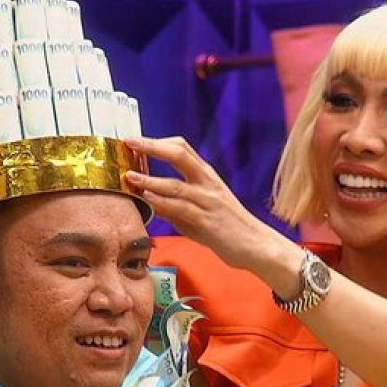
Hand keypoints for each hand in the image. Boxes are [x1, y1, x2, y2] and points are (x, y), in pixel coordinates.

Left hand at [124, 136, 284, 270]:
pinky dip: (163, 202)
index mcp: (207, 176)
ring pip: (176, 184)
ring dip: (150, 180)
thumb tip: (150, 200)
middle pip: (179, 155)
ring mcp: (209, 201)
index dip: (157, 142)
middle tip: (130, 143)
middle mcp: (208, 183)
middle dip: (152, 147)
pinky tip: (148, 199)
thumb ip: (177, 204)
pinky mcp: (208, 221)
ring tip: (130, 177)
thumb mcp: (201, 210)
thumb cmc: (228, 229)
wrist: (256, 245)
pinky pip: (182, 208)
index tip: (135, 141)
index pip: (181, 148)